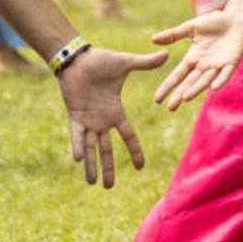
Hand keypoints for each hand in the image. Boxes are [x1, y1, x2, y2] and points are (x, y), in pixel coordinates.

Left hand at [55, 45, 167, 186]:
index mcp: (115, 111)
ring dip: (91, 165)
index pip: (128, 136)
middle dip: (108, 168)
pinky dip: (78, 146)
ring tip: (93, 183)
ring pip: (91, 148)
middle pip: (106, 149)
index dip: (135, 151)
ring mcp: (88, 120)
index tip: (140, 167)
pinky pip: (77, 135)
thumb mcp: (127, 64)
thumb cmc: (101, 60)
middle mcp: (102, 120)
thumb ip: (145, 63)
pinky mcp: (76, 116)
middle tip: (109, 187)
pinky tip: (78, 159)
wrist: (78, 58)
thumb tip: (167, 54)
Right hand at [151, 9, 242, 110]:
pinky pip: (225, 73)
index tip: (157, 99)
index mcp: (194, 58)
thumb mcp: (191, 27)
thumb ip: (173, 34)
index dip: (168, 86)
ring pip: (205, 80)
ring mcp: (218, 65)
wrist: (237, 17)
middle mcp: (204, 65)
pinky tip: (215, 87)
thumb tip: (152, 39)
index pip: (178, 75)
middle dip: (180, 94)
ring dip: (196, 89)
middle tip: (170, 108)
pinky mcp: (232, 62)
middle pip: (190, 82)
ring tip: (185, 98)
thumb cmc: (215, 22)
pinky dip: (221, 80)